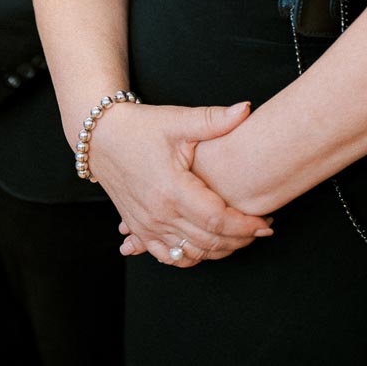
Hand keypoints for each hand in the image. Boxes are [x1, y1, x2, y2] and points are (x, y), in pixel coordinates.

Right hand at [86, 101, 271, 268]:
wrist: (101, 137)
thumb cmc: (140, 127)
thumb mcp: (178, 120)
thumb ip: (214, 119)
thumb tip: (247, 108)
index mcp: (171, 189)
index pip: (217, 220)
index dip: (245, 225)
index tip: (265, 223)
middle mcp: (158, 214)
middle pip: (208, 242)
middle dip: (239, 240)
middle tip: (260, 230)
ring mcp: (147, 226)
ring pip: (191, 254)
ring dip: (219, 251)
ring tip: (240, 237)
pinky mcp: (140, 229)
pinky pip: (169, 257)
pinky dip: (191, 257)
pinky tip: (207, 247)